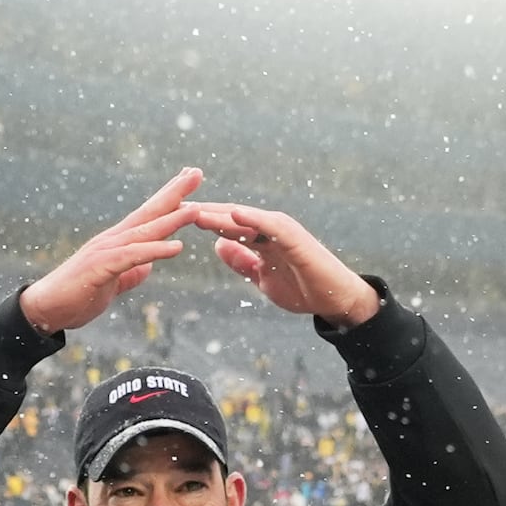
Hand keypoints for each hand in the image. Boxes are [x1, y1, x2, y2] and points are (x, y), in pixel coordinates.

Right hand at [19, 169, 202, 332]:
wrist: (46, 308)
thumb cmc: (77, 295)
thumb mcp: (113, 283)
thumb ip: (130, 273)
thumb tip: (147, 268)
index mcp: (118, 242)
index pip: (149, 215)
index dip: (171, 197)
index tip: (190, 180)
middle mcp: (113, 240)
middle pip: (149, 212)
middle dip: (174, 192)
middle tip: (197, 172)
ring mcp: (105, 251)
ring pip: (144, 232)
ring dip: (171, 219)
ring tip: (195, 208)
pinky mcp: (100, 267)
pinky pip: (132, 257)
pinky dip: (155, 251)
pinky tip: (176, 247)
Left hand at [190, 203, 380, 327]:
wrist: (334, 298)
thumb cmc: (302, 287)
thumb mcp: (261, 277)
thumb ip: (242, 261)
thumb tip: (218, 245)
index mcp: (259, 236)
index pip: (224, 225)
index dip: (199, 221)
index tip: (170, 218)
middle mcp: (268, 228)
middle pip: (229, 217)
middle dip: (202, 212)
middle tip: (171, 206)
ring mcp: (282, 230)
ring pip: (245, 218)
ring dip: (219, 213)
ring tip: (193, 211)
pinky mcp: (295, 237)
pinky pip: (271, 225)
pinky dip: (253, 218)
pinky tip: (233, 214)